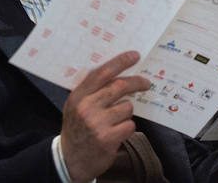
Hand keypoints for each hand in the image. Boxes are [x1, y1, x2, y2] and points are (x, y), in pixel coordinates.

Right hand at [60, 51, 150, 180]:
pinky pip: (129, 125)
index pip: (102, 73)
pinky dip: (127, 128)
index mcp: (78, 97)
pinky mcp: (108, 139)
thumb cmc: (77, 129)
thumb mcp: (75, 106)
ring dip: (126, 113)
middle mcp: (86, 108)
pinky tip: (116, 133)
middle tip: (146, 83)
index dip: (120, 62)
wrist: (71, 160)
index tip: (135, 55)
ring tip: (115, 121)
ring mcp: (97, 124)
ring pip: (127, 107)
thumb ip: (91, 90)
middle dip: (137, 82)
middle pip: (120, 86)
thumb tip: (118, 71)